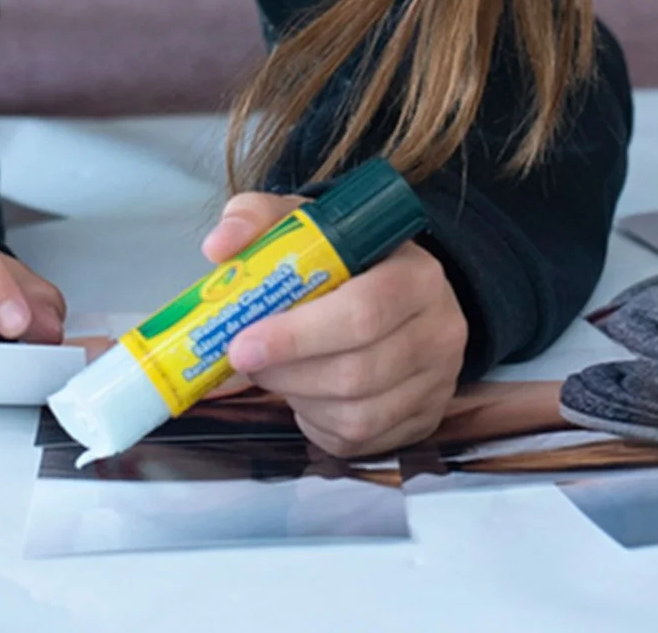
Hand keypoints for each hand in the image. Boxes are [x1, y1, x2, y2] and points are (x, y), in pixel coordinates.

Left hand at [207, 191, 466, 458]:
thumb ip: (258, 219)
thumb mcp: (307, 222)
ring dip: (299, 398)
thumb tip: (218, 247)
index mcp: (417, 276)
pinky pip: (361, 439)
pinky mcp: (423, 420)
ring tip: (273, 373)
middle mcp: (439, 331)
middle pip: (357, 371)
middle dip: (287, 372)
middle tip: (243, 361)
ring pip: (358, 414)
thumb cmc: (348, 258)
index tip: (242, 343)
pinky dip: (319, 422)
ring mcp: (436, 383)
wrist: (401, 291)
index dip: (297, 335)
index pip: (362, 312)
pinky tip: (304, 393)